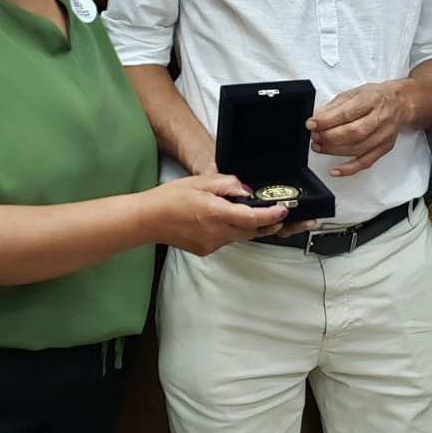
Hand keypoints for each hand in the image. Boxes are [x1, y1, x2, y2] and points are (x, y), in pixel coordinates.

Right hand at [151, 173, 287, 255]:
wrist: (148, 219)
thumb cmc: (169, 198)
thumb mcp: (201, 182)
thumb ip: (228, 184)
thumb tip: (247, 191)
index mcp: (216, 213)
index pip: (253, 218)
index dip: (271, 215)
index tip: (283, 210)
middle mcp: (215, 233)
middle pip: (251, 231)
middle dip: (266, 223)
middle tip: (276, 213)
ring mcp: (211, 244)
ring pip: (239, 236)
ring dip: (247, 226)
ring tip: (246, 213)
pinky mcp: (206, 250)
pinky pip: (226, 240)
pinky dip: (230, 231)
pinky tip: (221, 220)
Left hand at [306, 81, 405, 176]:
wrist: (399, 103)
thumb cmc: (375, 97)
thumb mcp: (353, 93)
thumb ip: (334, 107)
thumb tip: (316, 119)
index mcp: (372, 99)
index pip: (347, 113)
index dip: (327, 120)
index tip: (312, 124)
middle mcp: (380, 118)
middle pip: (353, 133)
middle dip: (329, 136)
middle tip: (315, 136)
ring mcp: (384, 135)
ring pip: (357, 149)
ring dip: (334, 150)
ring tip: (319, 146)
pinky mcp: (384, 148)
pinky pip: (366, 162)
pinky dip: (349, 168)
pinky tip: (335, 170)